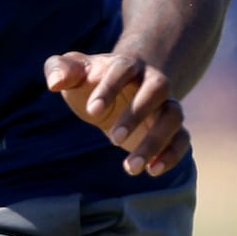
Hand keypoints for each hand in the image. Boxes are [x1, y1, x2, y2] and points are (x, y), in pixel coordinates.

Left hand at [44, 50, 189, 177]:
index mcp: (126, 64)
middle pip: (158, 88)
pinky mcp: (172, 128)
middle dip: (137, 114)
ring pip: (173, 116)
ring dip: (156, 141)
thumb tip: (54, 83)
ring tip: (129, 167)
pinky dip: (172, 155)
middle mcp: (152, 81)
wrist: (119, 91)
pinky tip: (151, 171)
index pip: (123, 68)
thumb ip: (59, 69)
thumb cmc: (91, 81)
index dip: (109, 88)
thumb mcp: (73, 72)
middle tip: (112, 139)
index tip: (91, 111)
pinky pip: (182, 138)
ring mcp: (165, 104)